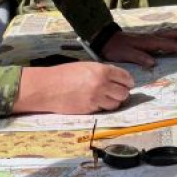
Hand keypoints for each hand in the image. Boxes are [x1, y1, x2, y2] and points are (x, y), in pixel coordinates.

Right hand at [13, 62, 133, 113]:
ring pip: (116, 103)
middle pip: (124, 92)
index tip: (128, 83)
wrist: (48, 87)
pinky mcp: (90, 110)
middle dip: (122, 92)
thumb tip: (116, 79)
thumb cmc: (64, 74)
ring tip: (107, 98)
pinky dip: (104, 107)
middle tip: (117, 91)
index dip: (128, 81)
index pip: (125, 77)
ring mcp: (96, 98)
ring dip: (114, 101)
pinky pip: (105, 109)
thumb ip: (102, 72)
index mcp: (101, 70)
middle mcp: (101, 84)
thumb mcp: (85, 67)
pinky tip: (97, 102)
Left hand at [101, 29, 176, 68]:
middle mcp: (153, 37)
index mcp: (150, 41)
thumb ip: (139, 57)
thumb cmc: (116, 48)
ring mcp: (152, 36)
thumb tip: (154, 63)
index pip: (172, 44)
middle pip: (176, 34)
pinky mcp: (149, 38)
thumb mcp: (125, 54)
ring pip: (172, 34)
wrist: (106, 39)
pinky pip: (168, 37)